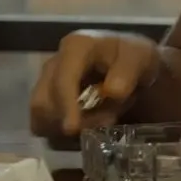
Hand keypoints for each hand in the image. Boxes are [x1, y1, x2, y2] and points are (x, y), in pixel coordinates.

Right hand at [29, 30, 161, 142]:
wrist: (131, 62)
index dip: (65, 106)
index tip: (72, 129)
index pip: (62, 81)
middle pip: (43, 102)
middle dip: (71, 120)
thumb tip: (112, 91)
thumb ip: (128, 71)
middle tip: (107, 121)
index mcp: (75, 47)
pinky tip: (86, 126)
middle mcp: (54, 63)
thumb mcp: (140, 57)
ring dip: (66, 128)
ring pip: (40, 117)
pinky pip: (43, 125)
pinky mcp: (46, 101)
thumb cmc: (134, 57)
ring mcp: (45, 83)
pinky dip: (61, 133)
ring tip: (101, 120)